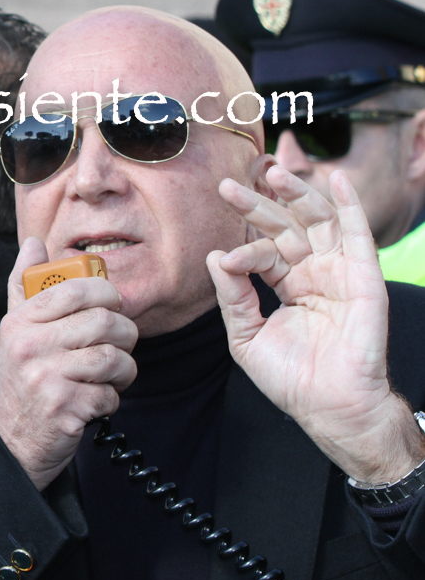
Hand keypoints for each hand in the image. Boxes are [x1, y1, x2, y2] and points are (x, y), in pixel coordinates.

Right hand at [0, 238, 139, 491]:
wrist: (13, 440)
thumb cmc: (22, 379)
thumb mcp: (15, 331)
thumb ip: (25, 287)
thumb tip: (33, 243)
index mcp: (19, 322)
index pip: (74, 290)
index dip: (106, 293)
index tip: (114, 304)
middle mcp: (28, 346)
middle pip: (102, 322)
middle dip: (125, 333)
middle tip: (122, 343)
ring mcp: (45, 378)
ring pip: (112, 359)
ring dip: (124, 370)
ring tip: (115, 375)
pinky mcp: (64, 408)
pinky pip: (109, 394)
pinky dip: (111, 400)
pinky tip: (96, 401)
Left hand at [210, 167, 424, 485]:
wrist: (329, 406)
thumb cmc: (291, 377)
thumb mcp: (246, 336)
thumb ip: (232, 296)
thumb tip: (215, 255)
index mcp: (289, 284)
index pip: (264, 252)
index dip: (245, 249)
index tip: (225, 257)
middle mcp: (315, 273)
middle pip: (287, 227)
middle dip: (259, 205)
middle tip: (227, 186)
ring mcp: (340, 273)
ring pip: (319, 222)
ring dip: (298, 194)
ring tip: (273, 173)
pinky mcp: (364, 280)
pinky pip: (358, 236)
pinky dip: (350, 206)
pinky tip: (337, 180)